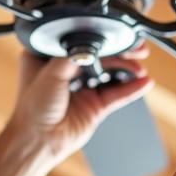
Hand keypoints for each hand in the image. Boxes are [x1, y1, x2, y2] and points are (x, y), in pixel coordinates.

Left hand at [7, 43, 154, 164]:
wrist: (37, 141)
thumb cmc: (32, 109)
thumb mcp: (50, 72)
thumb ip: (73, 55)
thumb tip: (93, 46)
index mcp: (50, 59)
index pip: (79, 42)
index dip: (98, 38)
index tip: (115, 34)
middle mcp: (67, 73)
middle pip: (99, 56)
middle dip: (120, 52)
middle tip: (137, 48)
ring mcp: (83, 89)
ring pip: (110, 74)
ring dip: (127, 69)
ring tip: (139, 69)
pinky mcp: (94, 106)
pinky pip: (117, 94)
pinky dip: (130, 89)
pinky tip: (143, 83)